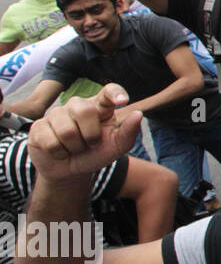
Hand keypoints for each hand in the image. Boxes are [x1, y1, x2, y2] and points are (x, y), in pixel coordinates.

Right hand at [27, 85, 141, 186]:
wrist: (71, 171)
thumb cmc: (96, 153)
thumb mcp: (116, 147)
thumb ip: (129, 132)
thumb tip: (138, 114)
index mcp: (100, 107)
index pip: (108, 91)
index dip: (114, 93)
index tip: (122, 101)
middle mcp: (77, 106)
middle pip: (85, 111)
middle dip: (91, 135)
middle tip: (91, 143)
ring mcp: (56, 114)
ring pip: (66, 130)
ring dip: (74, 147)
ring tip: (74, 148)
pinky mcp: (38, 127)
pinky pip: (50, 141)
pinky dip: (59, 153)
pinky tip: (59, 151)